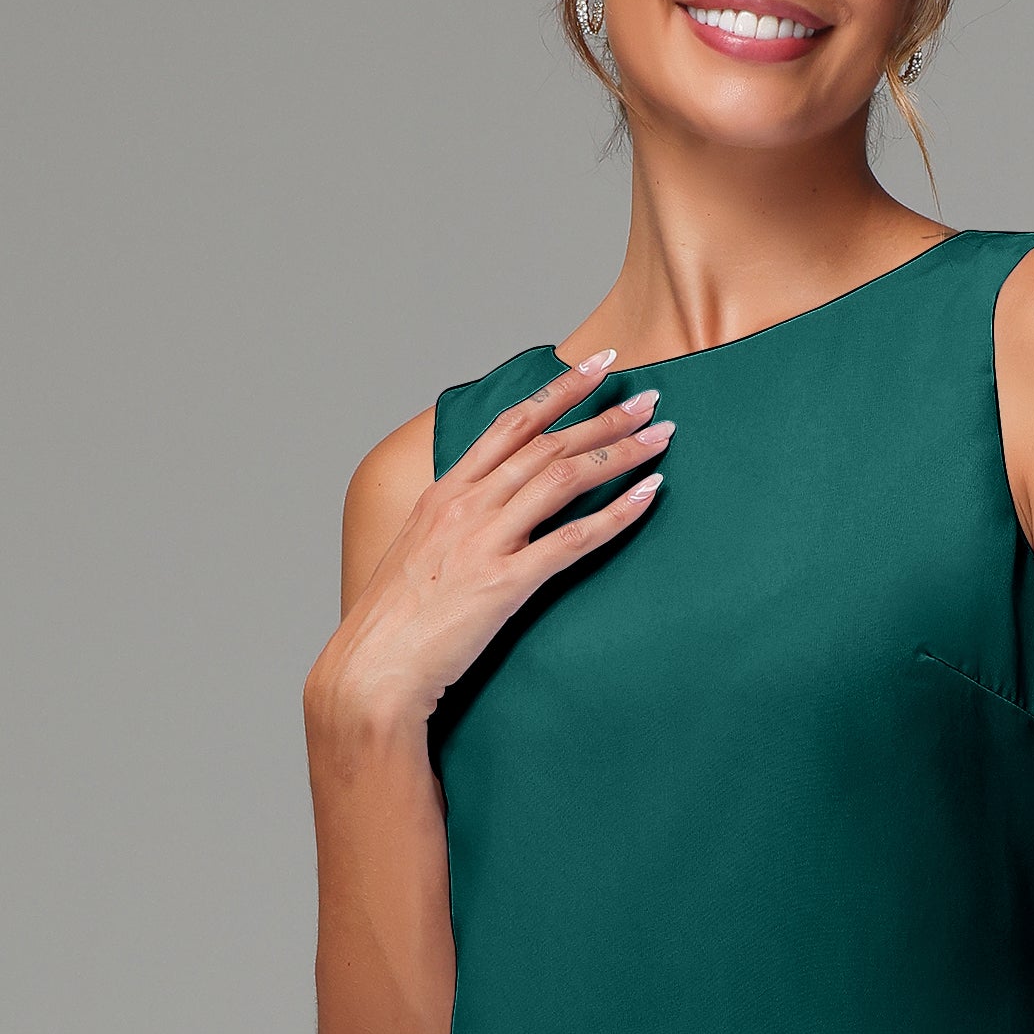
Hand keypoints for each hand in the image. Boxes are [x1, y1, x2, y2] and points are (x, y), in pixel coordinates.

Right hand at [310, 357, 667, 740]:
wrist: (372, 669)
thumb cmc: (394, 621)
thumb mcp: (417, 552)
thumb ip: (451, 524)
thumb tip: (482, 512)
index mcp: (444, 492)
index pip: (511, 424)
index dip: (559, 390)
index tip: (598, 364)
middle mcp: (465, 505)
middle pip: (547, 443)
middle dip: (604, 415)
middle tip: (648, 397)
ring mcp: (485, 541)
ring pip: (563, 478)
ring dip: (619, 452)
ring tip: (660, 436)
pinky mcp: (505, 583)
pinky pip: (572, 540)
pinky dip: (616, 514)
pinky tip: (648, 495)